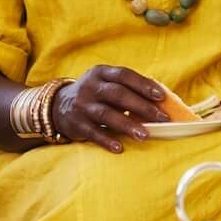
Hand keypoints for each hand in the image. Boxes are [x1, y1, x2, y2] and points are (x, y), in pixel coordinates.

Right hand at [50, 65, 170, 152]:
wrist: (58, 106)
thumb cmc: (95, 94)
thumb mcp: (105, 83)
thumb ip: (127, 88)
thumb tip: (161, 101)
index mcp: (100, 73)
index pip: (124, 75)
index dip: (143, 85)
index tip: (161, 97)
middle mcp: (90, 86)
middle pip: (118, 94)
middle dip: (142, 107)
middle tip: (162, 119)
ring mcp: (82, 105)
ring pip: (106, 114)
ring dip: (127, 125)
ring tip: (145, 135)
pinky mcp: (76, 123)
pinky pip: (93, 132)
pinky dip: (106, 140)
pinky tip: (120, 148)